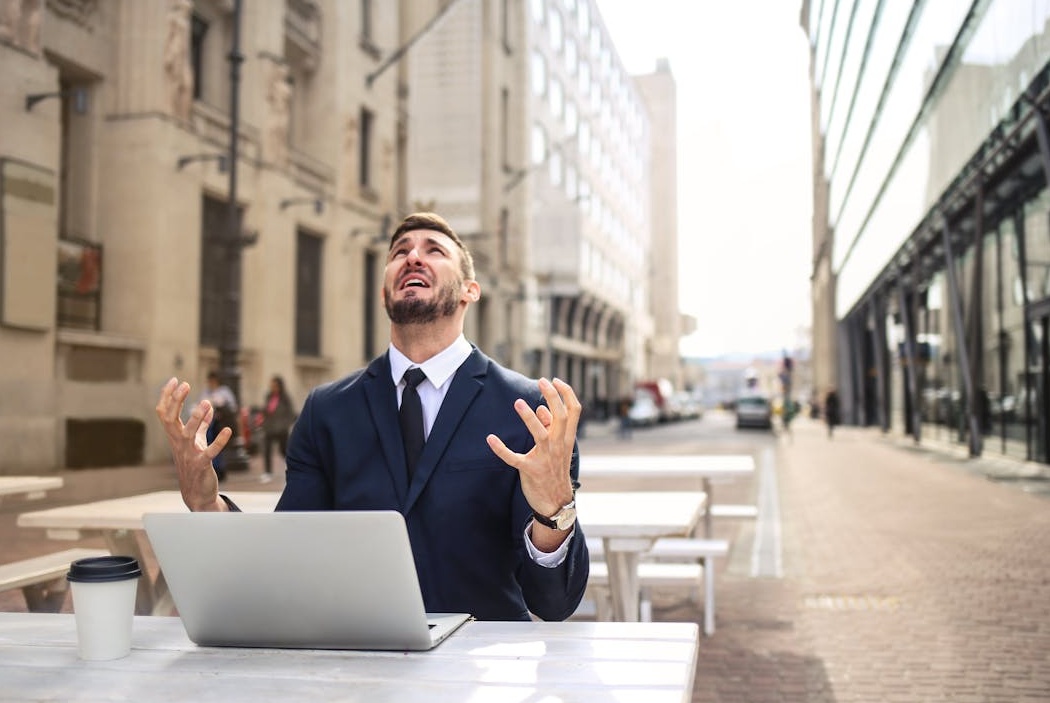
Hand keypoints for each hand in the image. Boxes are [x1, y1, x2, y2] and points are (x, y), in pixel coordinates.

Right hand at [155, 377, 228, 511]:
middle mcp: (178, 444)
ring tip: (206, 403)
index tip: (174, 379)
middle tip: (185, 384)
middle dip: (176, 401)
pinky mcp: (202, 466)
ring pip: (187, 434)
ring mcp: (188, 455)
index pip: (164, 414)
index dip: (167, 397)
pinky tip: (227, 430)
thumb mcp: (197, 442)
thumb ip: (201, 425)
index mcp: (175, 437)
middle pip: (170, 420)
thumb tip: (209, 407)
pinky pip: (209, 452)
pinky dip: (218, 442)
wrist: (197, 493)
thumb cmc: (195, 464)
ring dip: (196, 418)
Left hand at [486, 377, 579, 518]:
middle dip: (552, 396)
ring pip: (540, 434)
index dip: (567, 393)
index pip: (574, 411)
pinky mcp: (530, 470)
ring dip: (528, 417)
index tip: (556, 380)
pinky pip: (514, 458)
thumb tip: (541, 408)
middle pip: (560, 416)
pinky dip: (501, 449)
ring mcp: (545, 458)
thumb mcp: (558, 448)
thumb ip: (551, 428)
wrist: (556, 501)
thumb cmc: (555, 470)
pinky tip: (491, 439)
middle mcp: (558, 445)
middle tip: (541, 381)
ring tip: (518, 403)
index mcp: (567, 438)